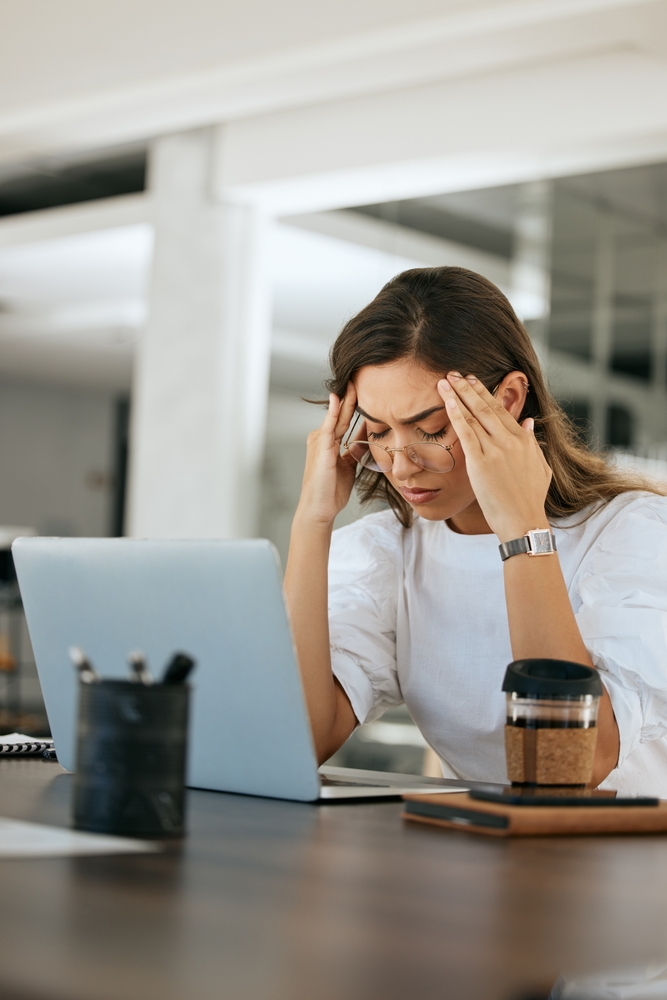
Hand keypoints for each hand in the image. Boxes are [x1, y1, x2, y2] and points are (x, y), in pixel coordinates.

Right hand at [294, 385, 359, 527]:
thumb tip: (368, 435)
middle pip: (342, 414)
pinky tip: (339, 398)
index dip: (355, 404)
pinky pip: (329, 426)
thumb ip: (356, 449)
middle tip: (361, 377)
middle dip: (351, 397)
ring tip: (354, 381)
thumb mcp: (350, 465)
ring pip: (337, 417)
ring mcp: (320, 441)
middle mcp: (322, 438)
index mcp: (329, 442)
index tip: (366, 390)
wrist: (320, 509)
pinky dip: (334, 412)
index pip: (345, 419)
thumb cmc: (332, 490)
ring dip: (346, 399)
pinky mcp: (320, 447)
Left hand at [438, 373, 551, 541]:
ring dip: (458, 395)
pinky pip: (466, 433)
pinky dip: (456, 414)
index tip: (473, 381)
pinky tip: (448, 401)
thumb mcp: (540, 467)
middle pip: (486, 407)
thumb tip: (528, 422)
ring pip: (474, 415)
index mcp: (523, 440)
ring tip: (445, 381)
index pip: (501, 410)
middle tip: (454, 373)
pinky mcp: (481, 462)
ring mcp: (495, 450)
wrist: (523, 521)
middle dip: (468, 388)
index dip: (485, 393)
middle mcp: (510, 440)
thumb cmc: (530, 500)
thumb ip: (532, 443)